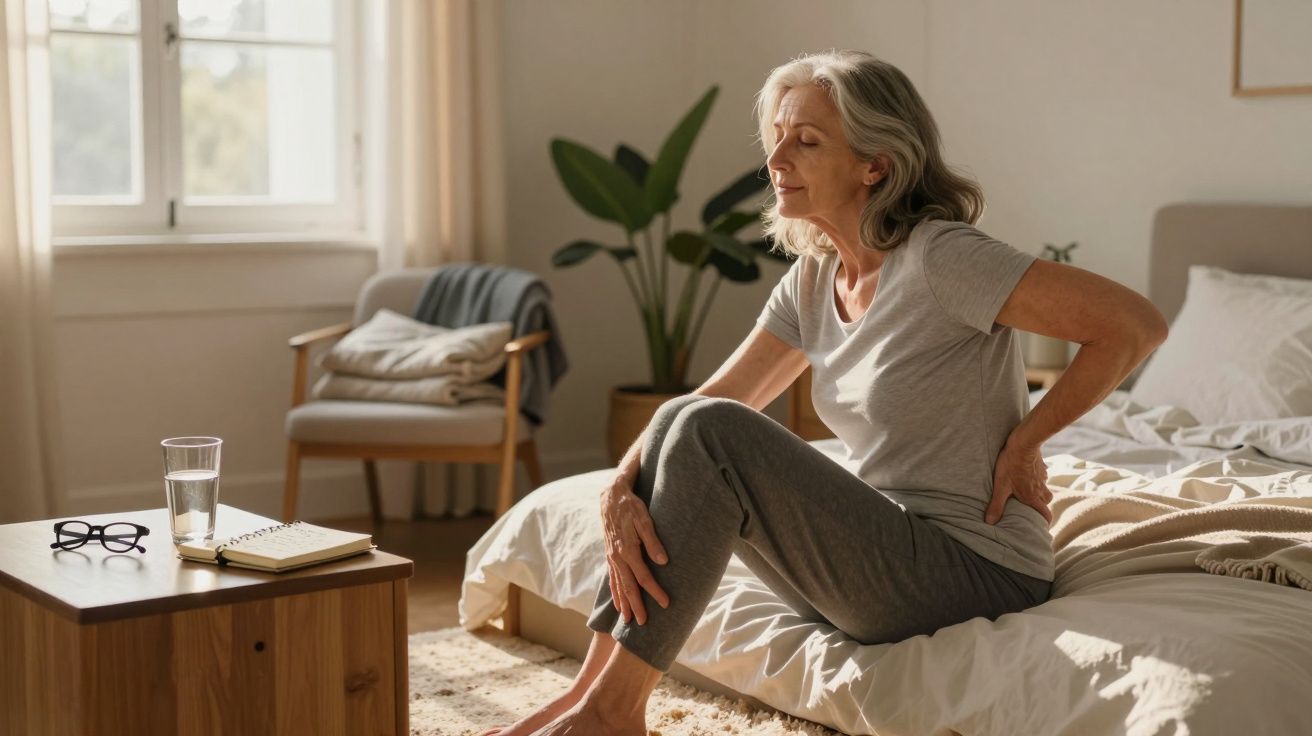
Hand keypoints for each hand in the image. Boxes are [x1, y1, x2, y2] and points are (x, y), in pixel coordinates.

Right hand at [599, 469, 669, 625]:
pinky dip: (614, 593)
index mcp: (627, 550)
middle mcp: (617, 557)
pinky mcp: (609, 555)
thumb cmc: (631, 506)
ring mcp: (611, 557)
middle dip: (636, 606)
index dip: (655, 591)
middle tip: (643, 624)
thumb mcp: (644, 519)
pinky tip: (617, 603)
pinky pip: (611, 578)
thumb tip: (663, 561)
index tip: (665, 604)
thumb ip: (653, 541)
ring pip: (618, 585)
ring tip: (628, 621)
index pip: (643, 577)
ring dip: (624, 603)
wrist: (611, 496)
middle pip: (628, 587)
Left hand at [985, 439, 1052, 525]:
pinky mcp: (1042, 466)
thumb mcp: (1001, 486)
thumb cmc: (1011, 465)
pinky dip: (1037, 478)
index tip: (1043, 526)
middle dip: (1041, 506)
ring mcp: (1043, 476)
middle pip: (1046, 501)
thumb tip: (990, 523)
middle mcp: (1040, 488)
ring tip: (1028, 490)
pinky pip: (1043, 475)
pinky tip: (1028, 473)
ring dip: (1039, 491)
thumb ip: (996, 505)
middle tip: (1032, 507)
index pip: (1045, 514)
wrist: (1023, 443)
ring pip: (1045, 488)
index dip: (1045, 522)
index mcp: (1032, 496)